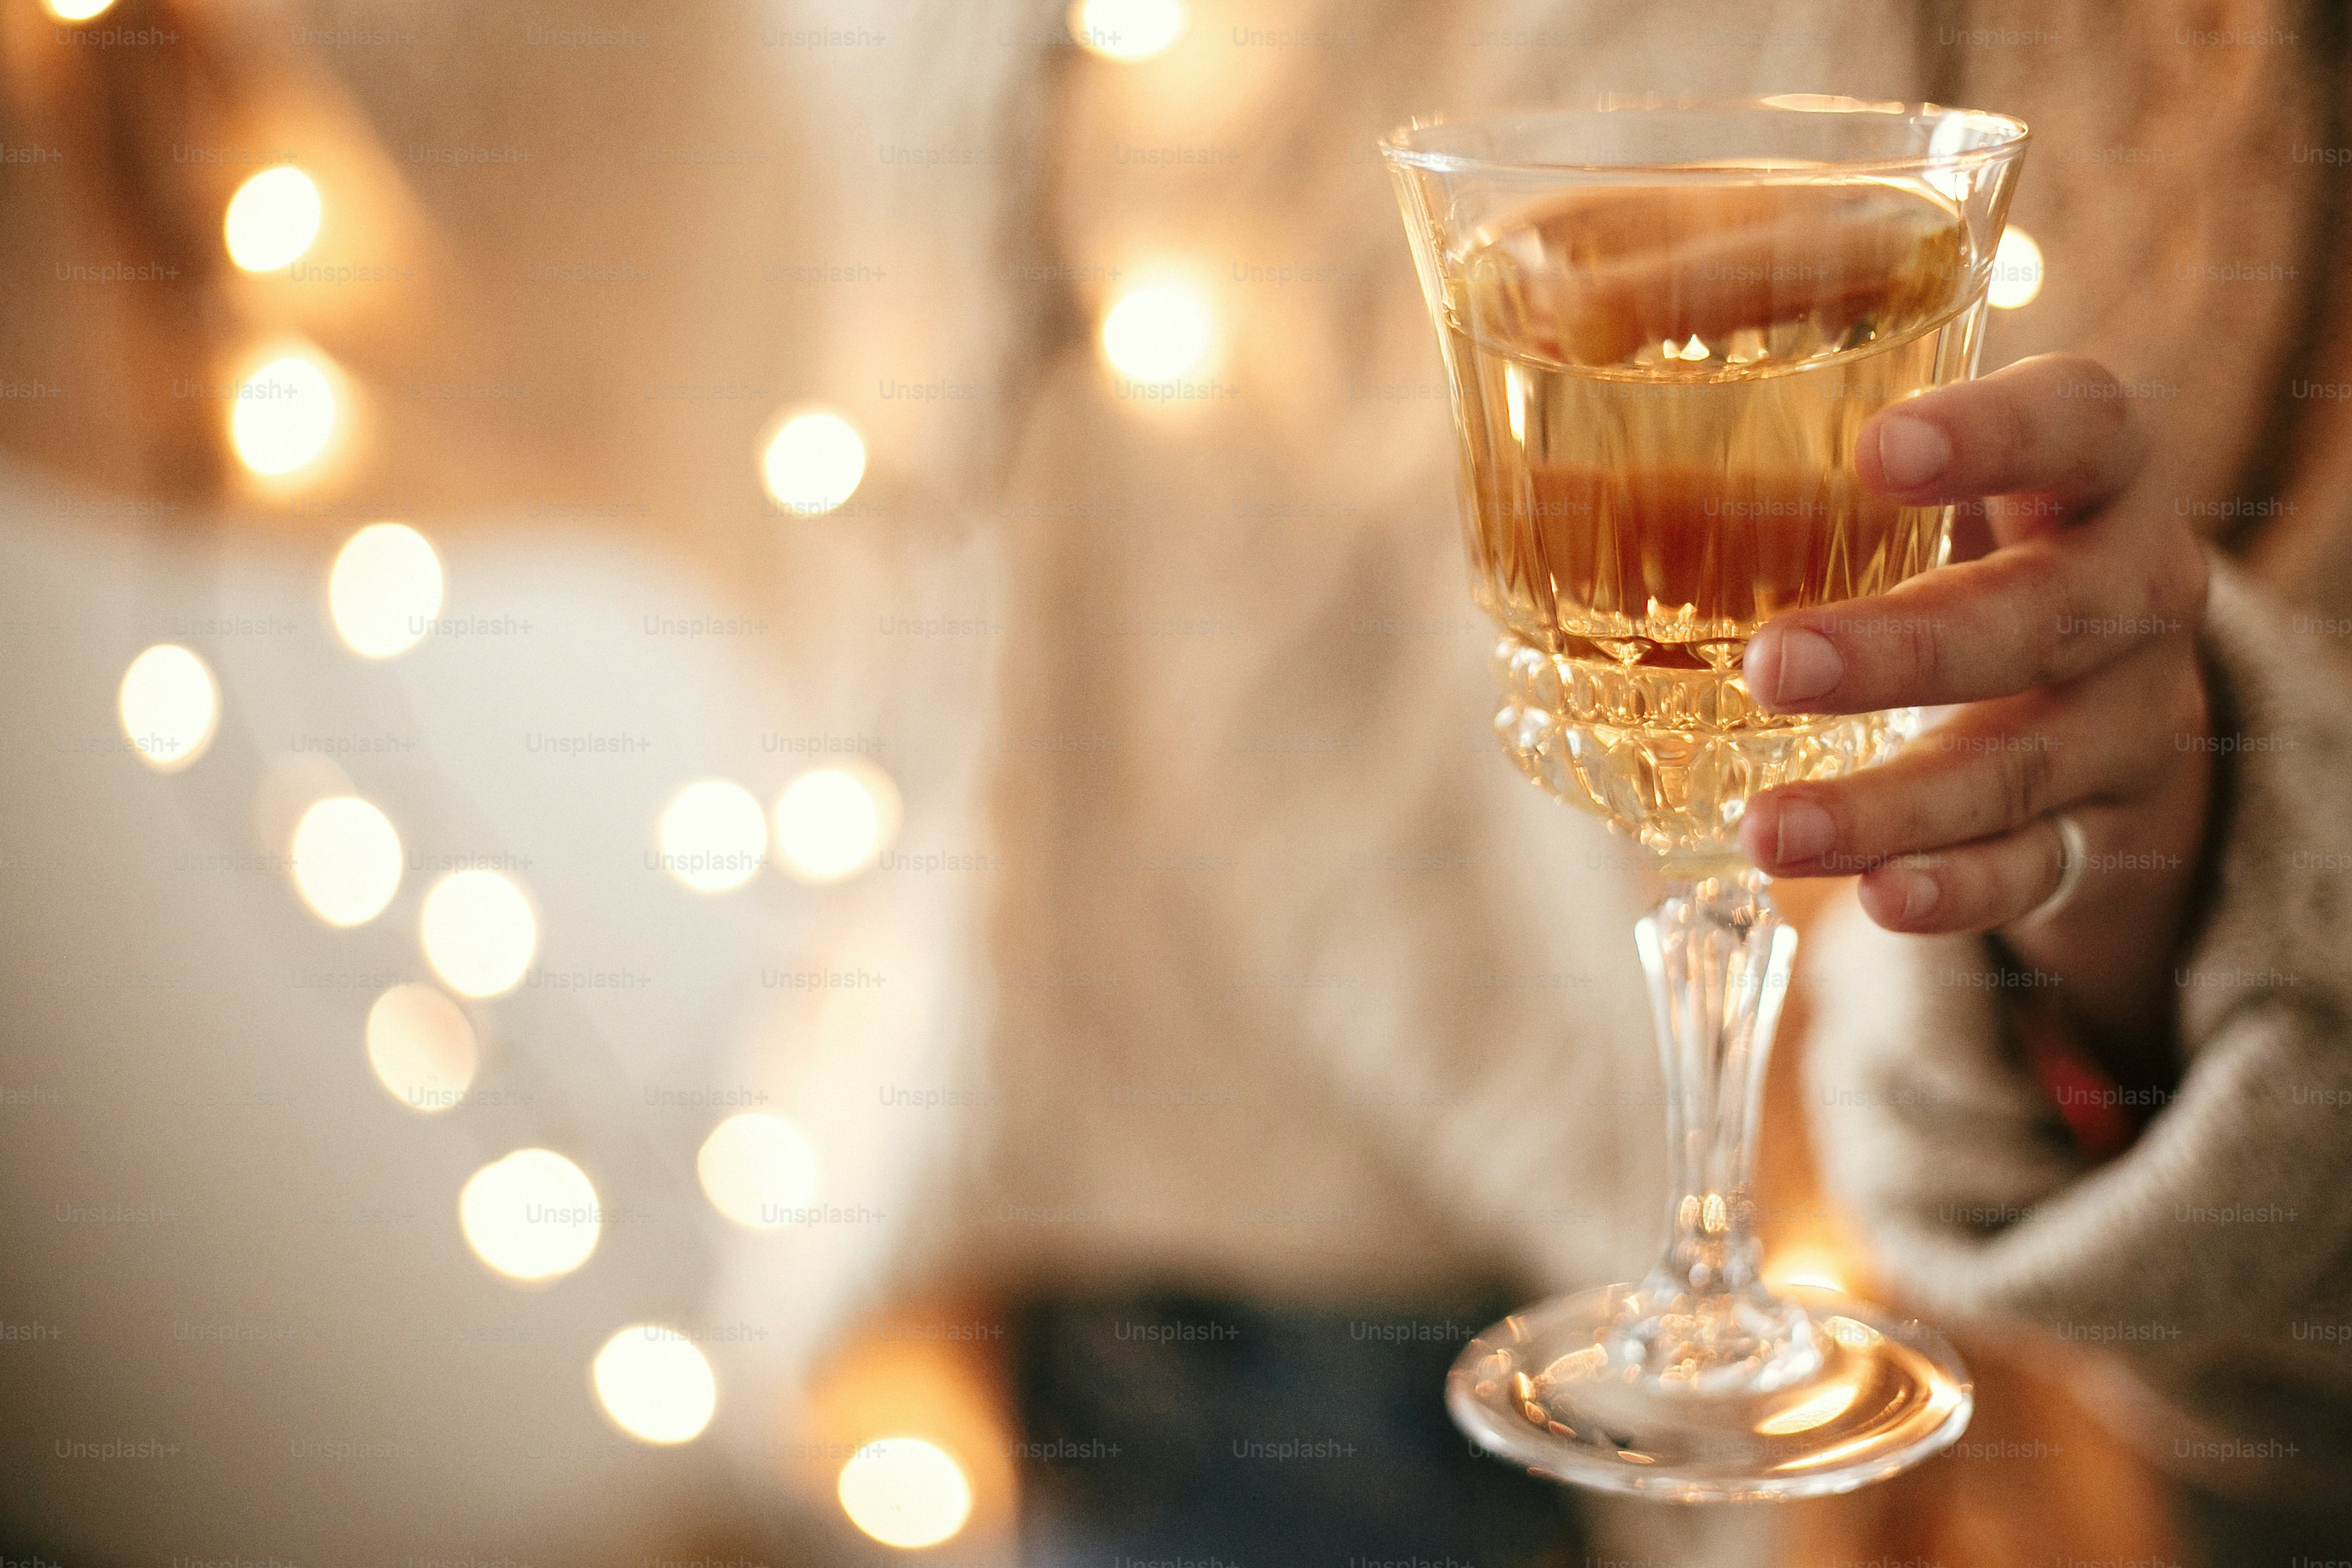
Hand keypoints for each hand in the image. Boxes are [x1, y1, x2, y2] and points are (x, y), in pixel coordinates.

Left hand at [1736, 355, 2212, 1077]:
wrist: (2085, 663)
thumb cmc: (1947, 514)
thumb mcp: (1895, 434)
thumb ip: (1759, 352)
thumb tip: (1553, 313)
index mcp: (2090, 463)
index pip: (2081, 424)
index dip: (1995, 435)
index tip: (1877, 449)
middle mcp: (2132, 584)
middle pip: (2050, 614)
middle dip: (1910, 649)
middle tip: (1771, 666)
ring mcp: (2122, 715)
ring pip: (2025, 765)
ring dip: (1896, 805)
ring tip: (1766, 831)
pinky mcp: (2096, 825)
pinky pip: (2038, 869)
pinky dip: (1958, 891)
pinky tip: (1874, 898)